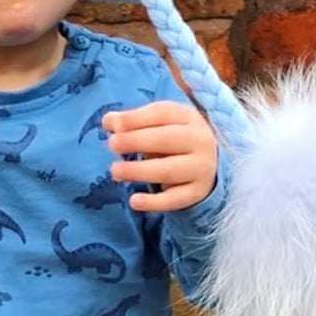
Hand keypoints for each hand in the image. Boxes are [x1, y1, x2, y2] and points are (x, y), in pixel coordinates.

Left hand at [103, 101, 217, 212]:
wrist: (207, 164)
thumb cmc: (172, 138)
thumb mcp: (157, 123)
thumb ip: (132, 121)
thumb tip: (109, 121)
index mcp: (188, 117)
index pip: (162, 113)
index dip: (135, 118)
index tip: (111, 125)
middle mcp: (200, 141)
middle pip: (166, 139)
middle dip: (136, 141)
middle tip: (112, 144)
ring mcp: (201, 168)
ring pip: (168, 170)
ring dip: (139, 171)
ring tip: (115, 171)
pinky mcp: (197, 192)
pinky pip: (175, 199)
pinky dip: (154, 202)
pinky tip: (134, 201)